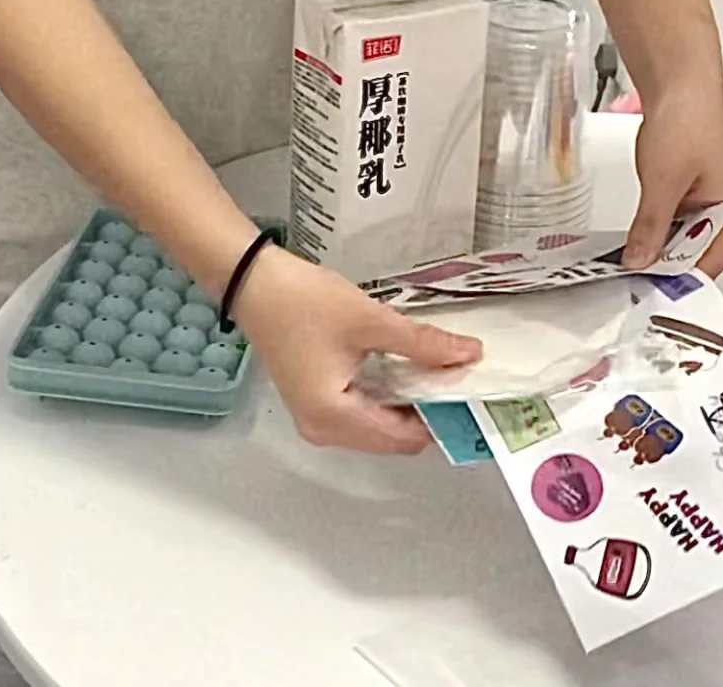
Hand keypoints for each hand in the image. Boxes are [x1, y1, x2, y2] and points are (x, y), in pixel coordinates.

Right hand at [234, 247, 481, 454]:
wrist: (254, 282)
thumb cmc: (303, 302)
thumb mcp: (371, 321)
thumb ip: (423, 343)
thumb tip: (468, 355)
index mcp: (335, 419)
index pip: (405, 438)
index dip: (441, 416)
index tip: (468, 390)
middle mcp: (324, 430)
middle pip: (393, 436)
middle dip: (427, 409)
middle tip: (457, 374)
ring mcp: (317, 417)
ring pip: (379, 424)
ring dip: (408, 400)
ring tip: (436, 365)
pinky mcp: (315, 400)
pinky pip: (362, 410)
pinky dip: (387, 393)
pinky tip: (405, 364)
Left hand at [621, 85, 722, 277]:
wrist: (681, 88)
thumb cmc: (688, 123)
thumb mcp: (663, 182)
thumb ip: (650, 227)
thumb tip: (638, 261)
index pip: (705, 271)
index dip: (671, 280)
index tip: (640, 285)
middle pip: (694, 265)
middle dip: (661, 266)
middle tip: (628, 268)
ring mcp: (713, 216)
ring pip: (680, 251)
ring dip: (655, 250)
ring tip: (629, 252)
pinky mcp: (694, 207)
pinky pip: (674, 234)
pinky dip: (654, 234)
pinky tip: (636, 235)